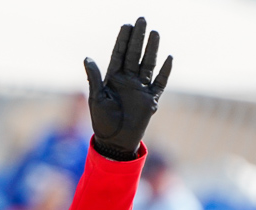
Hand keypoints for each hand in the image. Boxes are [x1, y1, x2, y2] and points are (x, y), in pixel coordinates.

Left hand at [84, 17, 171, 160]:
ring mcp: (140, 88)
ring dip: (151, 49)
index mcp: (113, 79)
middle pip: (135, 55)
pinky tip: (169, 59)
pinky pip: (160, 82)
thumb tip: (87, 58)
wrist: (115, 142)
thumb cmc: (102, 121)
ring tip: (154, 33)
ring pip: (148, 64)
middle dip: (138, 38)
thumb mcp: (96, 98)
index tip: (127, 25)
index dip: (123, 41)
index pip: (119, 55)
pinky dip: (165, 71)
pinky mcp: (151, 99)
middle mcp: (128, 80)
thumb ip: (94, 78)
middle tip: (142, 20)